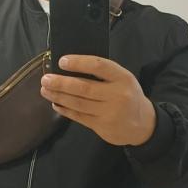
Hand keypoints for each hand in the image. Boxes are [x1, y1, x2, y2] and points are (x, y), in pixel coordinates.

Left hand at [40, 56, 156, 145]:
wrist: (142, 124)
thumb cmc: (128, 96)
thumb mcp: (123, 79)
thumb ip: (104, 74)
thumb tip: (71, 66)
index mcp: (123, 78)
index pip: (99, 66)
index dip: (79, 63)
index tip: (62, 61)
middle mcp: (117, 95)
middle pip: (84, 87)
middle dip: (61, 83)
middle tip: (46, 79)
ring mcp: (109, 112)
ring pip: (78, 103)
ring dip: (59, 96)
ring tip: (46, 90)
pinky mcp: (102, 126)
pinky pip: (79, 116)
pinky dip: (65, 109)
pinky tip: (56, 103)